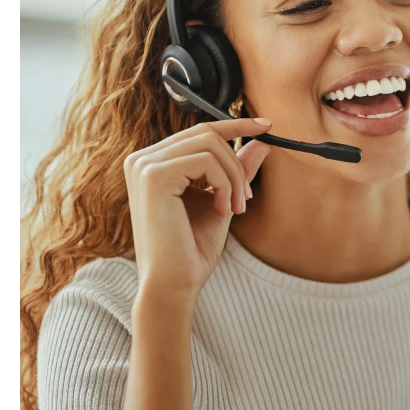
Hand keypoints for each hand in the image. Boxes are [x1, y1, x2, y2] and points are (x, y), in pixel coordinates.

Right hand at [123, 117, 273, 300]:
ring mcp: (144, 165)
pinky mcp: (153, 175)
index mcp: (153, 163)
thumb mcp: (223, 199)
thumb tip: (263, 140)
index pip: (199, 131)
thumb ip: (237, 169)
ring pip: (211, 144)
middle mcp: (142, 159)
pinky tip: (222, 211)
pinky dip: (225, 185)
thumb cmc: (193, 248)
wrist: (174, 284)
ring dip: (234, 177)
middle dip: (237, 164)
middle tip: (247, 199)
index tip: (267, 126)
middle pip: (207, 133)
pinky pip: (206, 160)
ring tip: (235, 209)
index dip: (236, 125)